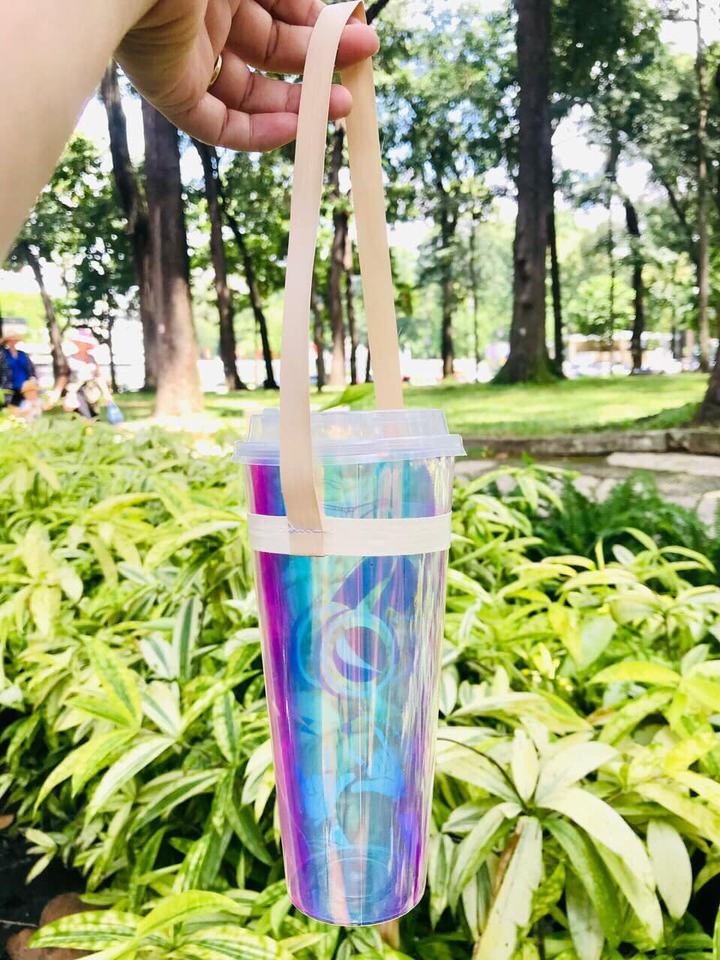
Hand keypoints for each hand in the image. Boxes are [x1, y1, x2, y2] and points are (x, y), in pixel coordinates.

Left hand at [116, 0, 378, 150]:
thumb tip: (344, 6)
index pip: (281, 6)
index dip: (319, 22)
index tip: (354, 30)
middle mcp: (206, 15)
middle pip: (271, 49)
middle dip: (320, 60)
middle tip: (361, 65)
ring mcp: (187, 55)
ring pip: (249, 92)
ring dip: (298, 102)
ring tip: (342, 106)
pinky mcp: (169, 91)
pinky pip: (217, 124)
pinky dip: (256, 133)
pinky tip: (296, 129)